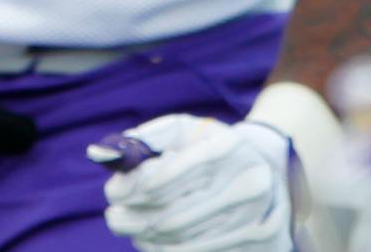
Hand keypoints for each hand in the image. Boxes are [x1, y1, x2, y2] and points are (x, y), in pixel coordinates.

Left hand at [96, 114, 295, 251]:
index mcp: (226, 147)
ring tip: (130, 229)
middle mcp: (247, 184)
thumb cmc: (212, 147)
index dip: (131, 188)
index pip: (166, 176)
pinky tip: (153, 242)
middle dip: (132, 218)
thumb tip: (97, 155)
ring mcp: (259, 220)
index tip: (112, 192)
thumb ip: (141, 142)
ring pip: (184, 241)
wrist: (272, 171)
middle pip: (172, 215)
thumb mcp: (181, 131)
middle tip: (113, 217)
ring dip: (146, 238)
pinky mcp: (265, 246)